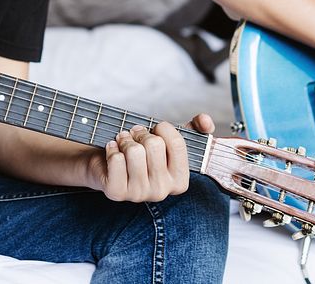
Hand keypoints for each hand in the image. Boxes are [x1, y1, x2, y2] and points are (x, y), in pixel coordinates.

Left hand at [91, 114, 214, 201]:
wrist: (108, 164)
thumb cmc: (142, 152)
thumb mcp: (171, 140)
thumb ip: (195, 128)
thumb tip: (206, 120)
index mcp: (180, 181)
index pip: (177, 143)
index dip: (163, 128)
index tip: (155, 128)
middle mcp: (162, 191)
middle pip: (154, 145)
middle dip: (141, 132)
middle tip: (135, 135)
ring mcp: (139, 194)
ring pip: (134, 151)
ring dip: (125, 139)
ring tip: (123, 141)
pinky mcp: (116, 192)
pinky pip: (116, 159)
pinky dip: (111, 148)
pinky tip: (112, 151)